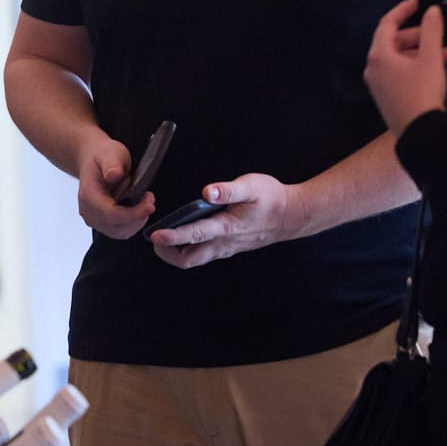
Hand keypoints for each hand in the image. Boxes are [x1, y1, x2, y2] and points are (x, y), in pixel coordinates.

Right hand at [77, 133, 154, 239]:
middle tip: (150, 200)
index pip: (110, 215)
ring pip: (120, 232)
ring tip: (145, 202)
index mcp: (88, 194)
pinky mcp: (102, 222)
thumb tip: (113, 175)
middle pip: (115, 227)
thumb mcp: (110, 152)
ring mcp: (94, 218)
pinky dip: (133, 223)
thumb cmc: (102, 156)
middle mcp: (88, 210)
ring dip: (137, 221)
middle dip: (138, 218)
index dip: (132, 215)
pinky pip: (120, 230)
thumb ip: (112, 163)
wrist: (94, 159)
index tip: (149, 205)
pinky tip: (138, 209)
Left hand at [147, 172, 302, 267]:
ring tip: (163, 239)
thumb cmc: (272, 198)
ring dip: (177, 253)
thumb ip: (227, 190)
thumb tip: (207, 192)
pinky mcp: (229, 247)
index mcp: (227, 227)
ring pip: (196, 259)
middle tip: (154, 240)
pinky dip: (189, 249)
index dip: (173, 236)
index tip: (156, 235)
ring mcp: (226, 248)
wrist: (292, 215)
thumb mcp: (251, 186)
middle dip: (168, 253)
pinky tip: (184, 237)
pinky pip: (204, 254)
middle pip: (189, 259)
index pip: (195, 235)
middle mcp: (224, 243)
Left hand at [363, 0, 446, 135]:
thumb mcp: (430, 59)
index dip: (402, 10)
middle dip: (417, 35)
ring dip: (421, 52)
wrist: (419, 133)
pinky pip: (398, 72)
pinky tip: (437, 69)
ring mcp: (377, 84)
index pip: (387, 24)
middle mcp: (372, 68)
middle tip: (437, 33)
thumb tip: (432, 11)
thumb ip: (431, 32)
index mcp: (379, 55)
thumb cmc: (423, 92)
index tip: (418, 2)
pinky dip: (415, 65)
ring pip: (398, 58)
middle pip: (393, 42)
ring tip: (446, 52)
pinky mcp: (385, 96)